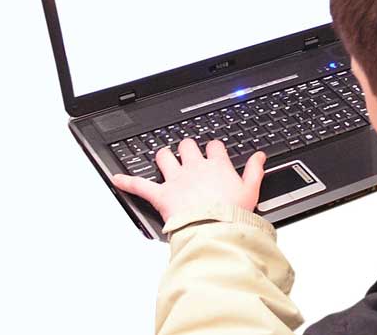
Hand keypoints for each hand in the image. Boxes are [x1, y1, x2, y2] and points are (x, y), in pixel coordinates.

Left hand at [111, 138, 265, 221]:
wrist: (215, 230)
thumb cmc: (233, 214)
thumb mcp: (251, 191)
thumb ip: (255, 170)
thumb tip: (260, 156)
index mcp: (217, 166)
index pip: (214, 146)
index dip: (213, 147)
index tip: (213, 151)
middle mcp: (195, 168)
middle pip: (188, 146)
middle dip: (187, 147)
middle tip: (187, 152)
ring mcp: (176, 179)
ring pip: (165, 157)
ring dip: (163, 157)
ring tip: (162, 158)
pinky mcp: (161, 194)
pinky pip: (139, 185)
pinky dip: (127, 181)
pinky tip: (116, 178)